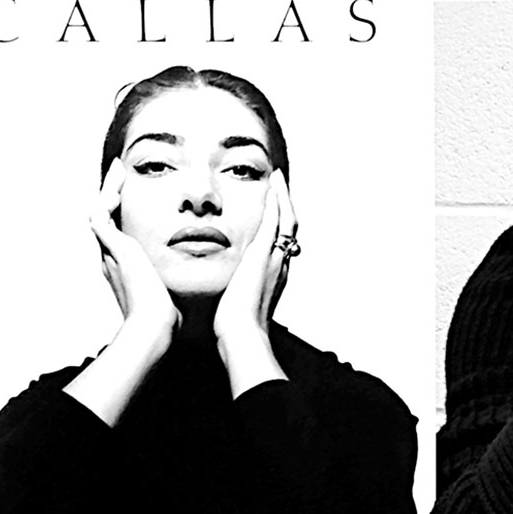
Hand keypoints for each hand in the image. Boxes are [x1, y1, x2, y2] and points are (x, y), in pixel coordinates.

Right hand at [90, 158, 180, 354]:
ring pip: (100, 212)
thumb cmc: (168, 313)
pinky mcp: (114, 250)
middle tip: (120, 171)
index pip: (120, 230)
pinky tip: (117, 184)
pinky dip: (106, 199)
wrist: (156, 326)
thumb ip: (176, 275)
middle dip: (112, 193)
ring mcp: (110, 254)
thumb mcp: (171, 287)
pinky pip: (101, 217)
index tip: (134, 192)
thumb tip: (197, 271)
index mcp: (126, 265)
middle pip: (105, 217)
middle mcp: (113, 258)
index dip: (123, 210)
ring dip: (108, 189)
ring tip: (118, 169)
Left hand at [213, 168, 297, 347]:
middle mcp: (280, 264)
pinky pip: (276, 220)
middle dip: (285, 205)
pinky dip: (277, 201)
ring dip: (283, 197)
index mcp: (273, 275)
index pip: (280, 242)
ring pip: (287, 219)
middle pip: (289, 227)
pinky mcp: (265, 253)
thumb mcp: (237, 307)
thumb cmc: (236, 328)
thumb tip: (223, 298)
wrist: (243, 334)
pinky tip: (273, 186)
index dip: (278, 224)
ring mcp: (275, 257)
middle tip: (280, 186)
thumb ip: (234, 297)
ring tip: (279, 179)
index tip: (273, 209)